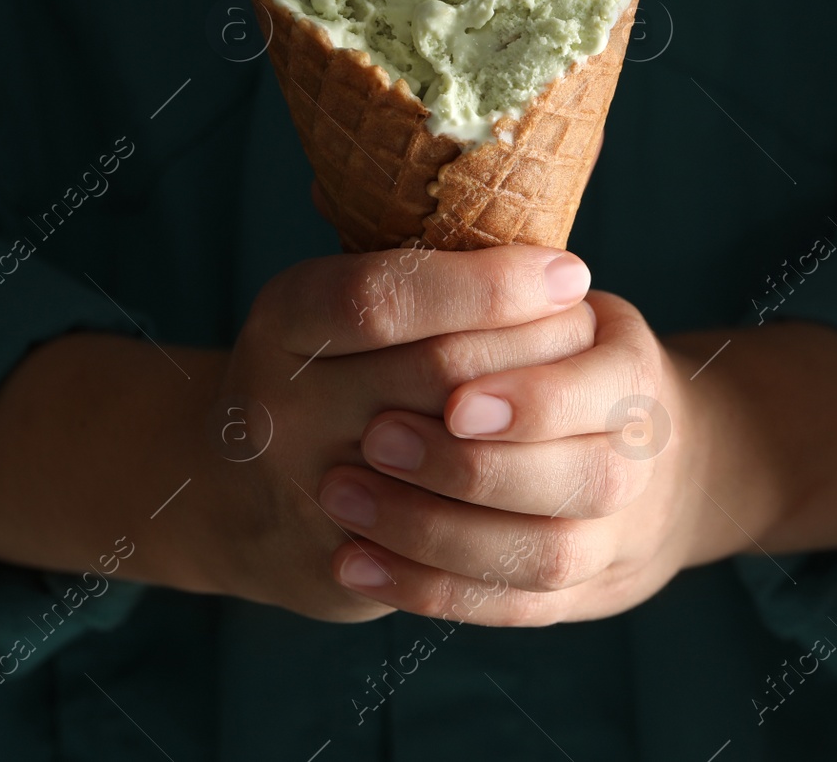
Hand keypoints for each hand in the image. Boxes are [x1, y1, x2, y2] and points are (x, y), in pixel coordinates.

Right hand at [202, 244, 596, 621]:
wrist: (244, 494)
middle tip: (592, 331)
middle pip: (440, 375)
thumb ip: (426, 284)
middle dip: (536, 347)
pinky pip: (457, 551)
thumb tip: (553, 271)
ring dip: (546, 430)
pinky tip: (561, 483)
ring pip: (466, 465)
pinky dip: (524, 512)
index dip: (487, 287)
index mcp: (286, 319)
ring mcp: (308, 491)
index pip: (386, 298)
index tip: (569, 273)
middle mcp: (281, 404)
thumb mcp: (347, 308)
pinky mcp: (342, 565)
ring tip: (591, 403)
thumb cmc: (333, 373)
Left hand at [316, 307, 836, 625]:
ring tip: (340, 496)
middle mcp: (646, 447)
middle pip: (584, 474)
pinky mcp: (584, 590)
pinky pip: (511, 606)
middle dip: (475, 465)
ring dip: (437, 531)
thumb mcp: (529, 295)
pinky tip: (353, 563)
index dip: (533, 398)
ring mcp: (623, 529)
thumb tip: (348, 203)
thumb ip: (466, 274)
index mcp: (629, 358)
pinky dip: (431, 589)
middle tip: (376, 437)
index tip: (454, 397)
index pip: (598, 376)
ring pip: (543, 552)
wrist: (636, 456)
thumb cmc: (545, 352)